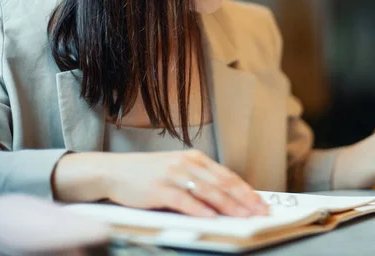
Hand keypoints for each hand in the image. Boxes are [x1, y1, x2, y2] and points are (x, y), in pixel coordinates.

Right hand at [53, 150, 268, 217]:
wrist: (113, 171)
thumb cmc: (146, 174)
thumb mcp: (176, 170)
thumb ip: (198, 181)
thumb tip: (226, 201)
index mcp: (194, 158)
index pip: (227, 176)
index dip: (246, 190)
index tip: (261, 203)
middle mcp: (186, 163)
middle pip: (222, 184)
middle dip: (244, 200)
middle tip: (260, 212)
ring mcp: (173, 174)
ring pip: (208, 191)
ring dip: (228, 206)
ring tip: (243, 217)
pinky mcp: (159, 188)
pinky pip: (184, 200)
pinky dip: (200, 209)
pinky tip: (212, 217)